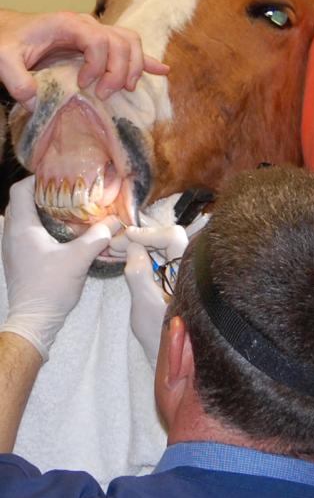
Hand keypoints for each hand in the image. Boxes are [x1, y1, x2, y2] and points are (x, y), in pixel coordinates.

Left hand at [0, 9, 168, 109]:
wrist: (9, 31)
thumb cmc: (7, 42)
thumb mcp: (3, 59)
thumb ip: (16, 79)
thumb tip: (36, 101)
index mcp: (68, 24)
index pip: (99, 40)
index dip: (98, 65)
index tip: (84, 85)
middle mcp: (87, 25)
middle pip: (122, 42)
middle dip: (120, 71)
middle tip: (105, 95)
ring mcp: (96, 33)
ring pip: (131, 42)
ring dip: (135, 67)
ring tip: (127, 88)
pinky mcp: (101, 44)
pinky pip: (130, 47)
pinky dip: (147, 60)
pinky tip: (162, 70)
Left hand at [0, 176, 118, 359]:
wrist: (34, 320)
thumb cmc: (50, 287)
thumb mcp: (79, 258)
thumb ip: (98, 236)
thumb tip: (117, 221)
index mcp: (22, 227)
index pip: (20, 190)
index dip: (38, 179)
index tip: (60, 177)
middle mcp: (11, 234)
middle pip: (22, 202)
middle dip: (45, 194)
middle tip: (70, 193)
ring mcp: (12, 248)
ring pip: (24, 218)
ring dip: (44, 212)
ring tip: (70, 211)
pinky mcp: (18, 259)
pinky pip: (27, 233)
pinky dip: (43, 227)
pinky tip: (64, 234)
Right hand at [112, 223, 188, 364]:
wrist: (170, 358)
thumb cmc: (160, 337)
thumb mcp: (145, 306)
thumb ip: (139, 274)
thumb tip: (134, 246)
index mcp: (190, 272)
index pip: (173, 237)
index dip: (149, 233)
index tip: (126, 237)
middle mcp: (191, 268)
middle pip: (169, 239)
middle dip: (142, 237)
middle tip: (116, 245)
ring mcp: (184, 274)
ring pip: (164, 247)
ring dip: (142, 245)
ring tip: (117, 250)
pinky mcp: (176, 280)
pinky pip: (162, 259)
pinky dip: (145, 255)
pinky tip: (128, 257)